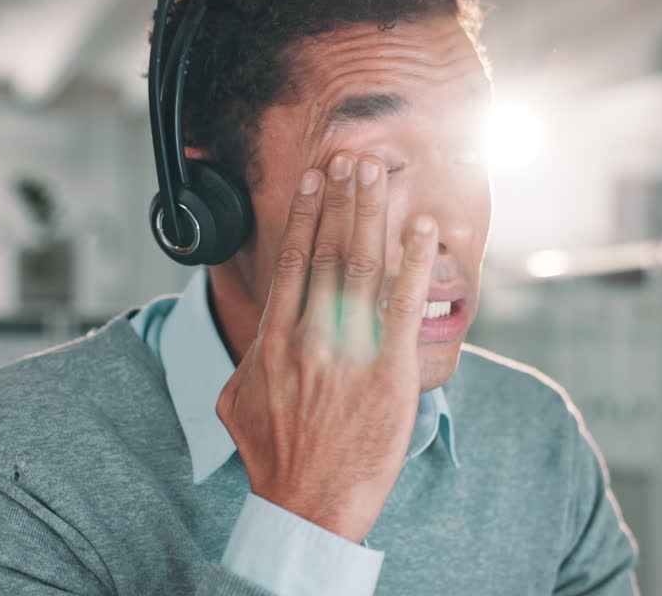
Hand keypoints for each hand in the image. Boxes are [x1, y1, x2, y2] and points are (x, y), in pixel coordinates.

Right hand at [216, 152, 438, 542]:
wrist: (308, 505)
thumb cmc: (275, 458)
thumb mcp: (237, 403)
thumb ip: (247, 359)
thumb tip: (255, 335)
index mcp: (274, 337)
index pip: (291, 259)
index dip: (306, 213)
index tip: (316, 180)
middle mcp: (309, 334)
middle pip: (326, 250)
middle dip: (342, 199)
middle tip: (352, 157)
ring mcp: (350, 350)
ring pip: (361, 265)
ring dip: (371, 213)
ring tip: (379, 173)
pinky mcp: (390, 370)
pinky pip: (403, 305)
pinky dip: (414, 262)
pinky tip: (423, 228)